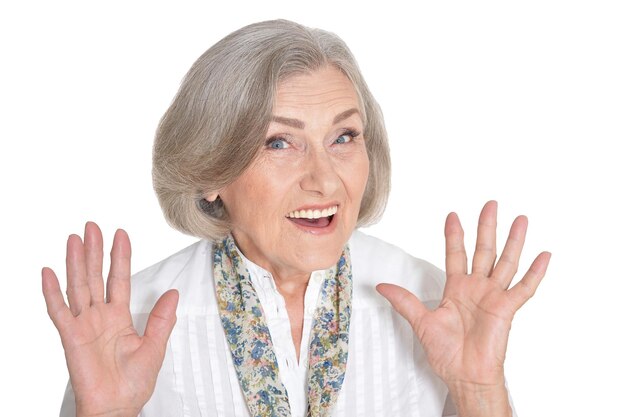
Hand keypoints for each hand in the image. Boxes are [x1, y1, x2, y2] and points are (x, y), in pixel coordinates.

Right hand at [42, 222, 178, 416]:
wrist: (117, 407)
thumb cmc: (133, 383)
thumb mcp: (154, 347)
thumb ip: (161, 319)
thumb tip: (173, 293)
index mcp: (119, 316)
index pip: (118, 278)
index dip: (120, 256)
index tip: (121, 234)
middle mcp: (100, 316)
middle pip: (94, 276)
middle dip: (94, 251)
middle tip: (92, 226)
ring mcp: (83, 325)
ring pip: (78, 286)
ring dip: (75, 262)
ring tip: (75, 238)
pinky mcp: (70, 337)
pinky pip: (58, 311)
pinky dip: (52, 292)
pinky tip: (48, 272)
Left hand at [377, 201, 549, 414]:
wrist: (464, 374)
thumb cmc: (446, 353)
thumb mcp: (421, 322)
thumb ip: (404, 301)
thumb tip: (380, 287)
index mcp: (457, 288)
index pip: (456, 254)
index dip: (454, 235)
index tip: (453, 215)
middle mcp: (477, 288)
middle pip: (484, 250)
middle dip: (487, 227)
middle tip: (491, 204)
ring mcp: (493, 296)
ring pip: (506, 262)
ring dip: (514, 241)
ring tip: (520, 220)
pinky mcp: (507, 309)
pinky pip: (524, 288)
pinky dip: (535, 272)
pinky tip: (544, 255)